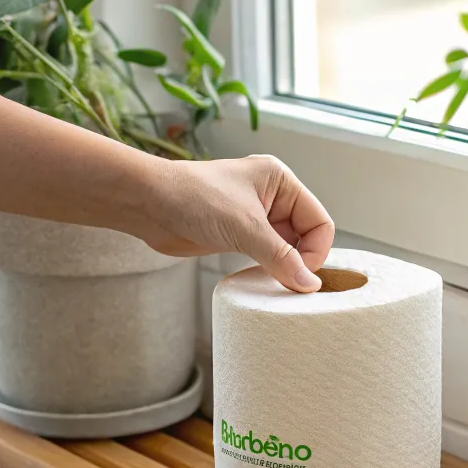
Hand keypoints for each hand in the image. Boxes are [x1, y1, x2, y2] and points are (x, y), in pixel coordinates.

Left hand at [139, 154, 334, 291]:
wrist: (148, 204)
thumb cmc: (194, 198)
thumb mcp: (245, 227)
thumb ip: (280, 258)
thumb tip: (309, 285)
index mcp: (280, 181)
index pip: (319, 221)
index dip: (315, 251)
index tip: (302, 276)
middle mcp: (272, 197)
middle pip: (306, 237)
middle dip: (301, 261)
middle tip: (290, 286)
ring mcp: (254, 217)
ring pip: (286, 249)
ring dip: (285, 268)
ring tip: (277, 285)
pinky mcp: (238, 236)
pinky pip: (266, 257)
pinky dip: (269, 270)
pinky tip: (263, 282)